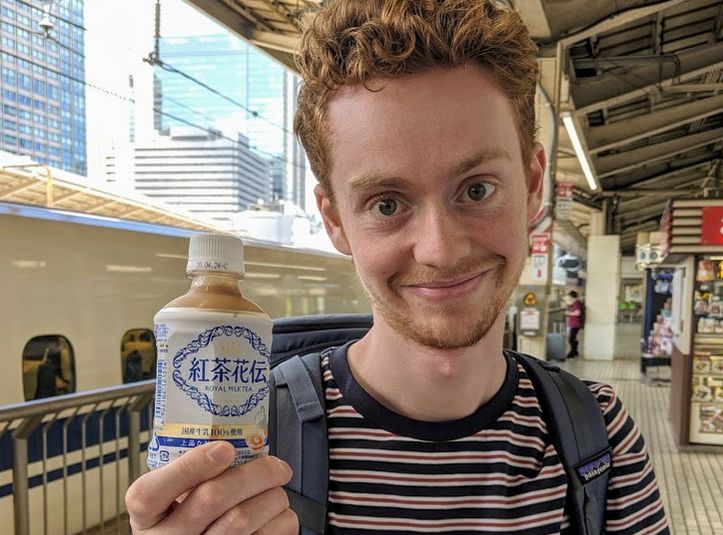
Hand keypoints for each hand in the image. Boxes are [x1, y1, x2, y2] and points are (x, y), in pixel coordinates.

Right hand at [126, 441, 297, 533]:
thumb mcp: (172, 495)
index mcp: (146, 515)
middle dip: (254, 473)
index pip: (150, 493)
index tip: (225, 448)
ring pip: (242, 519)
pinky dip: (280, 519)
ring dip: (272, 496)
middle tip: (275, 466)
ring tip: (276, 489)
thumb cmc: (186, 517)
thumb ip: (190, 472)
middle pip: (211, 499)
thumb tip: (237, 440)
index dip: (191, 466)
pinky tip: (275, 513)